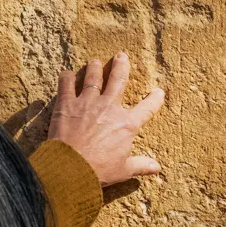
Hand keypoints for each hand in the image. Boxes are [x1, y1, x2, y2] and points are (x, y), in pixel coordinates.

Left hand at [47, 53, 163, 185]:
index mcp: (126, 125)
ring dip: (95, 68)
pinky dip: (67, 77)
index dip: (154, 99)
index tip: (159, 92)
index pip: (146, 108)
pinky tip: (67, 73)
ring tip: (96, 62)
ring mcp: (88, 103)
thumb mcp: (124, 170)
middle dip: (121, 66)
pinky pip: (66, 85)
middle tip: (122, 55)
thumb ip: (141, 165)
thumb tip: (157, 168)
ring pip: (93, 78)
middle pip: (118, 81)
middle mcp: (109, 108)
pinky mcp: (67, 104)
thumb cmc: (99, 170)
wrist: (71, 168)